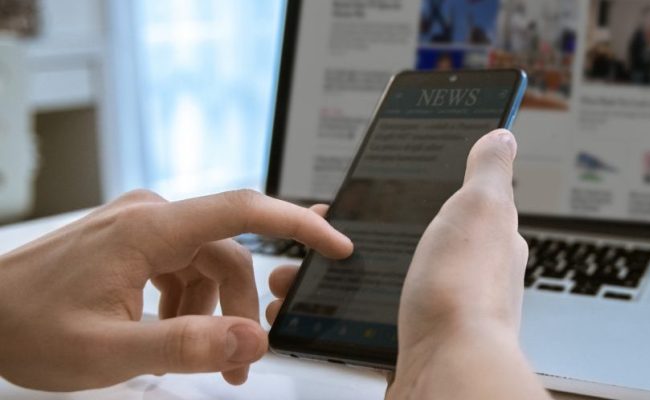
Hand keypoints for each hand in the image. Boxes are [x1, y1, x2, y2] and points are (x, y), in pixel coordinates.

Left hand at [0, 190, 351, 390]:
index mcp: (149, 229)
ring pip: (207, 263)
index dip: (300, 224)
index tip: (336, 246)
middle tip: (240, 363)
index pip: (244, 210)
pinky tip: (172, 333)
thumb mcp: (109, 352)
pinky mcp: (132, 240)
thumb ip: (186, 346)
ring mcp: (140, 226)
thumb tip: (252, 339)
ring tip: (199, 357)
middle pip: (228, 254)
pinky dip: (190, 302)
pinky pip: (182, 266)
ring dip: (213, 310)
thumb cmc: (24, 325)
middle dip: (241, 308)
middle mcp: (150, 216)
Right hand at [266, 130, 549, 398]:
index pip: (442, 203)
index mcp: (481, 238)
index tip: (361, 196)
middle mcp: (461, 274)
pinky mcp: (408, 341)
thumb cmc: (464, 294)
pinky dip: (330, 314)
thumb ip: (487, 170)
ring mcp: (434, 309)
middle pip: (399, 243)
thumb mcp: (480, 208)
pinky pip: (361, 319)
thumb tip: (500, 136)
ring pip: (373, 281)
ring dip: (330, 276)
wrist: (446, 375)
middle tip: (313, 235)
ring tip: (294, 275)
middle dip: (351, 237)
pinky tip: (310, 310)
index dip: (401, 195)